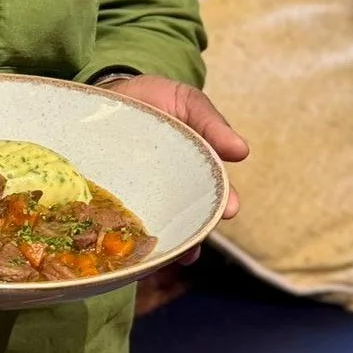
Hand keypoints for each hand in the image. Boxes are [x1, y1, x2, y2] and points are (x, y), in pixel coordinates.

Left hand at [99, 76, 247, 263]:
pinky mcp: (113, 199)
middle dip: (193, 235)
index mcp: (195, 169)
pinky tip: (131, 256)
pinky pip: (121, 225)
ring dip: (163, 247)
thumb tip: (242, 151)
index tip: (230, 210)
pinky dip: (130, 244)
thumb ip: (210, 123)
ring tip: (162, 259)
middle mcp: (172, 190)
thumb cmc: (154, 98)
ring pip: (157, 230)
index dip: (224, 203)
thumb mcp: (186, 102)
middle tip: (192, 247)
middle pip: (187, 220)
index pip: (214, 193)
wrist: (110, 92)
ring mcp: (142, 196)